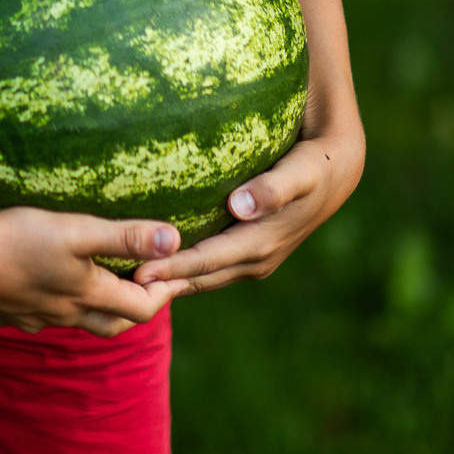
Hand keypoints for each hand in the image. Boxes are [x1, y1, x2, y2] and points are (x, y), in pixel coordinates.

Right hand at [0, 203, 181, 335]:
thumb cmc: (19, 238)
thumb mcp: (78, 231)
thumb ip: (125, 236)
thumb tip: (174, 241)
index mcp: (86, 295)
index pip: (140, 308)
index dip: (162, 292)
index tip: (175, 273)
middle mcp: (64, 315)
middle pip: (111, 324)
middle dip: (134, 308)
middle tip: (146, 286)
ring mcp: (33, 318)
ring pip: (74, 321)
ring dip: (93, 307)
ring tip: (98, 284)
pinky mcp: (5, 313)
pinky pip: (39, 318)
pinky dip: (53, 306)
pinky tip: (43, 288)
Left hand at [132, 124, 365, 298]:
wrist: (336, 172)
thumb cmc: (313, 166)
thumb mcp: (299, 172)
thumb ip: (270, 189)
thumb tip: (238, 206)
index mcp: (261, 245)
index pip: (205, 262)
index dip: (172, 270)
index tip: (138, 273)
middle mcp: (254, 259)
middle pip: (198, 278)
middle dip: (161, 285)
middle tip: (117, 287)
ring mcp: (251, 259)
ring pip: (202, 278)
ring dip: (169, 283)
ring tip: (126, 285)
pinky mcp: (247, 251)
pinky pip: (209, 266)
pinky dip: (183, 270)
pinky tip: (155, 266)